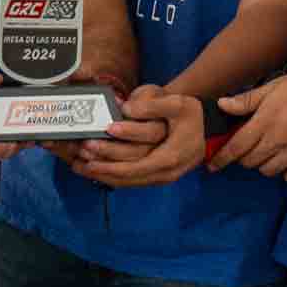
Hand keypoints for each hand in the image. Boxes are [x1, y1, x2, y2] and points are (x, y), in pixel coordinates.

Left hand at [69, 84, 201, 187]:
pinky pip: (131, 181)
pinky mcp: (156, 177)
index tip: (93, 145)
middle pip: (127, 176)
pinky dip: (112, 176)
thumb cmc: (192, 115)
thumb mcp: (179, 104)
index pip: (135, 166)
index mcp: (169, 157)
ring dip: (103, 175)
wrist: (207, 128)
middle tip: (80, 154)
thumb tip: (127, 109)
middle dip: (102, 167)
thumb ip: (153, 106)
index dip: (113, 156)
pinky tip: (95, 171)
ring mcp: (160, 178)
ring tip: (80, 166)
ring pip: (127, 182)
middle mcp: (164, 173)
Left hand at [208, 65, 286, 182]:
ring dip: (263, 164)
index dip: (221, 158)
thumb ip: (247, 100)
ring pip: (268, 171)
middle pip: (250, 161)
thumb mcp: (275, 86)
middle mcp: (277, 142)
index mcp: (265, 122)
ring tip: (268, 151)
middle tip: (247, 147)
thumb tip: (222, 105)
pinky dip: (286, 172)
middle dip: (244, 157)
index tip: (212, 165)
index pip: (236, 147)